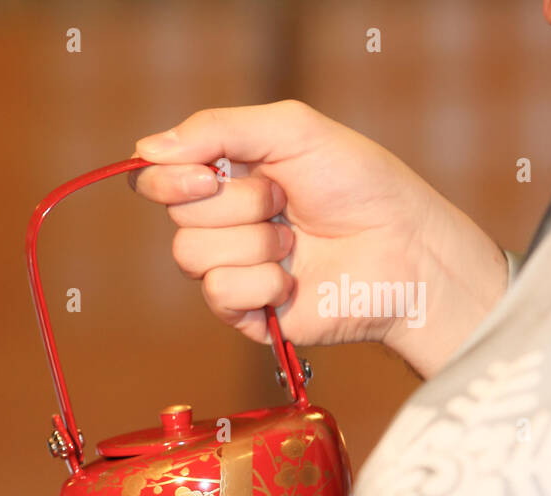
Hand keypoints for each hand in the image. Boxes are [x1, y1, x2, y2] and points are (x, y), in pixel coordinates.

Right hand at [130, 100, 507, 377]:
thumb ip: (217, 128)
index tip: (207, 174)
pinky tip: (294, 279)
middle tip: (284, 201)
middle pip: (176, 214)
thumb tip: (144, 150)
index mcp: (227, 174)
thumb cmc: (362, 186)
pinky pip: (218, 293)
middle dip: (236, 203)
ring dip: (253, 243)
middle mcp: (221, 221)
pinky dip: (261, 282)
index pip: (158, 176)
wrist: (406, 252)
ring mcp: (229, 267)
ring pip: (191, 255)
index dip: (168, 177)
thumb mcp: (292, 131)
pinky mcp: (242, 312)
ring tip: (295, 241)